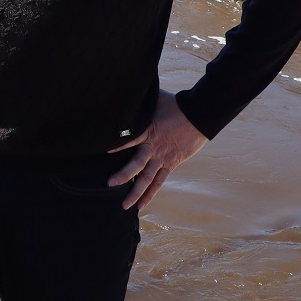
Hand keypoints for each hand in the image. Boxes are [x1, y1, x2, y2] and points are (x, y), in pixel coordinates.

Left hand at [108, 91, 206, 210]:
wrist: (199, 115)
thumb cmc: (176, 104)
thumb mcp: (154, 100)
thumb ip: (140, 103)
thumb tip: (127, 95)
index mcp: (148, 131)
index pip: (128, 140)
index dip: (115, 147)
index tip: (101, 152)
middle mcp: (153, 147)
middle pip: (136, 165)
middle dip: (123, 175)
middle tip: (109, 184)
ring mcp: (162, 158)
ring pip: (147, 179)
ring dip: (135, 192)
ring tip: (124, 205)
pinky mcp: (171, 164)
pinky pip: (159, 182)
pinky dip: (150, 194)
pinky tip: (142, 204)